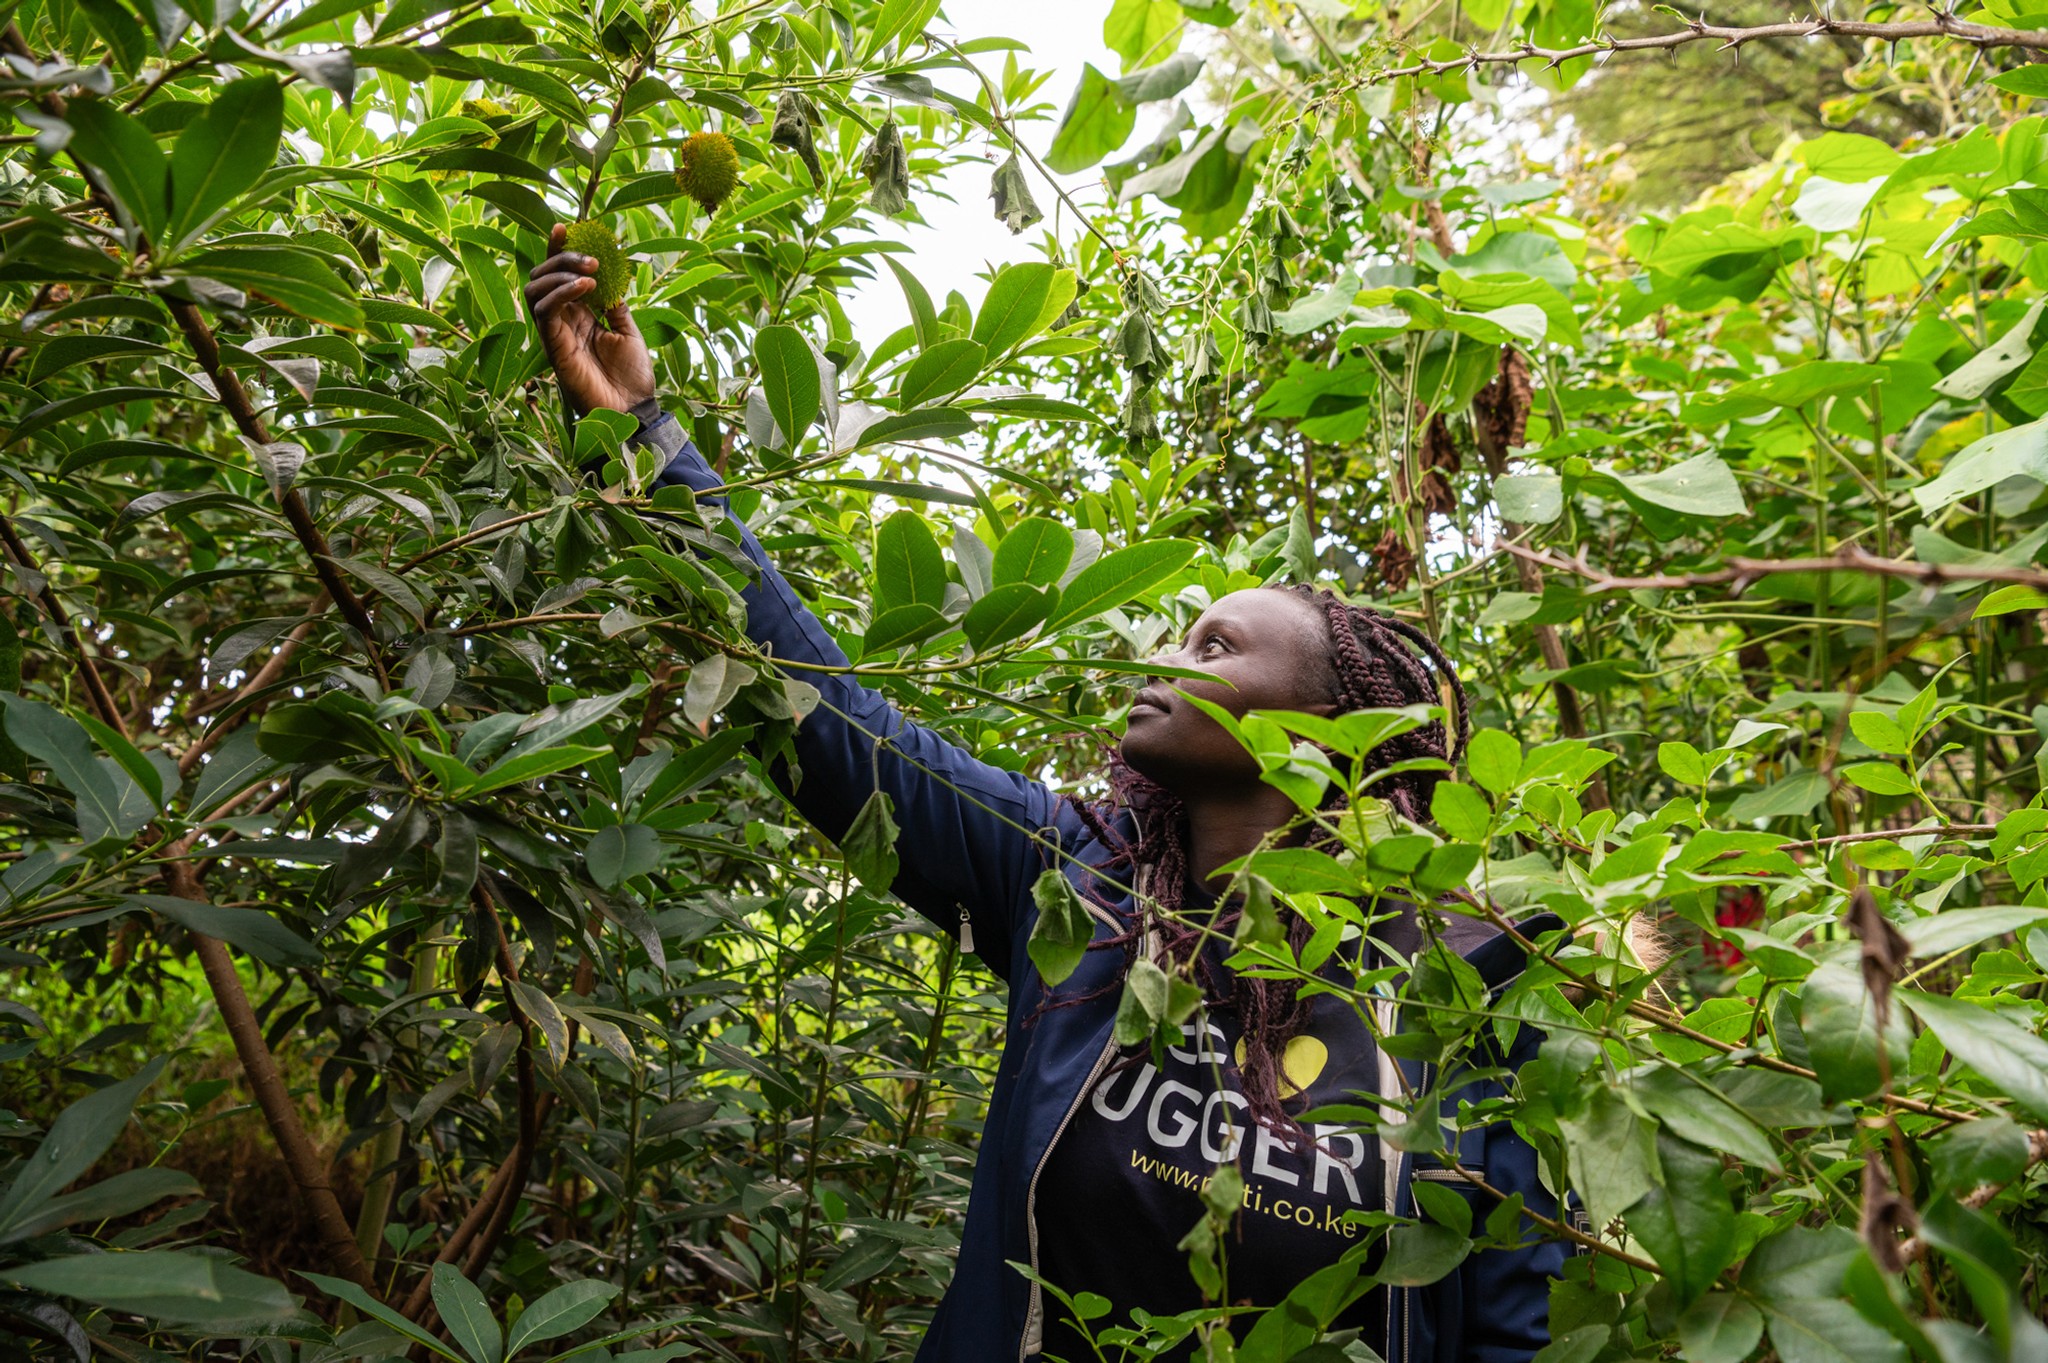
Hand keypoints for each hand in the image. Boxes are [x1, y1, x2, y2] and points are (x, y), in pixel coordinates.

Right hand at [524, 223, 656, 415]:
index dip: (559, 250)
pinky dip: (560, 293)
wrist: (634, 410)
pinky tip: (585, 287)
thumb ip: (615, 305)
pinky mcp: (553, 347)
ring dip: (559, 272)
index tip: (568, 227)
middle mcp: (561, 321)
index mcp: (578, 315)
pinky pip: (544, 311)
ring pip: (535, 288)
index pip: (559, 275)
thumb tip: (611, 277)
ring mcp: (554, 333)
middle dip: (562, 257)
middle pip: (542, 275)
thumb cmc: (632, 378)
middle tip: (592, 257)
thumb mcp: (627, 331)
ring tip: (590, 273)